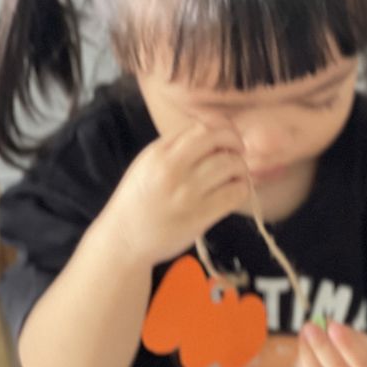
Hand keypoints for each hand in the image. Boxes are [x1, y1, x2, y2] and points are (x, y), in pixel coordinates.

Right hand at [102, 117, 248, 265]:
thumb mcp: (147, 164)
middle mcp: (172, 169)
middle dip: (235, 143)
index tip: (227, 137)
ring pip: (231, 165)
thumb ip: (175, 147)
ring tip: (235, 176)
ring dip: (240, 168)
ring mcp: (187, 193)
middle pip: (218, 140)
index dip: (222, 129)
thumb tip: (213, 132)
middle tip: (237, 153)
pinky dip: (242, 189)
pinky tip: (235, 192)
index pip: (200, 128)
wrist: (124, 238)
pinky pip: (234, 193)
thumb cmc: (138, 200)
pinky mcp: (200, 216)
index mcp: (158, 153)